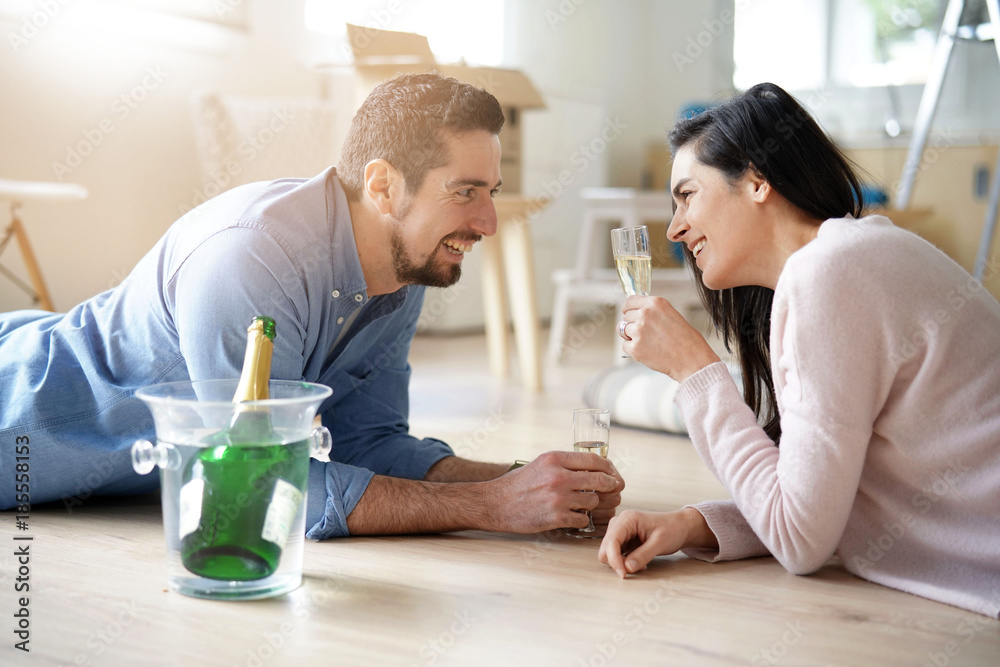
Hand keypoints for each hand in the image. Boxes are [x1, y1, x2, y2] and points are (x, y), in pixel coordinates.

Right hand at [488, 451, 622, 532]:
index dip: (609, 468)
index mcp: (555, 459)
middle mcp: (558, 477)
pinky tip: (573, 516)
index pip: (594, 460)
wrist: (496, 503)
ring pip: (593, 501)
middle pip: (600, 480)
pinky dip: (581, 519)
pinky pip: (583, 519)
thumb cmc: (519, 483)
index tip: (612, 473)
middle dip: (610, 486)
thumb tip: (594, 467)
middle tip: (612, 490)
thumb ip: (565, 463)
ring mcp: (558, 498)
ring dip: (593, 504)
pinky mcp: (556, 517)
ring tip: (584, 504)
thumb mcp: (541, 463)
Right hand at [598, 508, 716, 576]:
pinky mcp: (622, 540)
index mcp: (627, 519)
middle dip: (617, 562)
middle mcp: (619, 524)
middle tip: (636, 568)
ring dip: (621, 563)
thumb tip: (627, 568)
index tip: (624, 574)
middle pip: (605, 549)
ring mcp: (619, 532)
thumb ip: (643, 555)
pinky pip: (616, 555)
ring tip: (641, 563)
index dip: (614, 560)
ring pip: (608, 554)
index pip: (611, 542)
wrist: (680, 527)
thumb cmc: (672, 529)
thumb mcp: (660, 543)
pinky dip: (624, 562)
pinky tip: (639, 562)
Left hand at [620, 295, 719, 382]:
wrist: (691, 360)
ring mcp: (638, 331)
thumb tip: (638, 314)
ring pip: (622, 330)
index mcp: (655, 303)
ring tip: (646, 342)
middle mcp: (645, 314)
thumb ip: (653, 312)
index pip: (630, 301)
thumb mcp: (672, 315)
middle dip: (632, 324)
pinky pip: (625, 346)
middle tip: (645, 334)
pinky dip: (633, 349)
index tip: (627, 313)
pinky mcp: (635, 347)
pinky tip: (647, 351)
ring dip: (630, 336)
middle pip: (626, 316)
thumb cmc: (687, 340)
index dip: (628, 309)